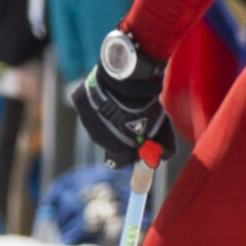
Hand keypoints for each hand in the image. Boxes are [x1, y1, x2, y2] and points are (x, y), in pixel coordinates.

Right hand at [71, 30, 175, 167]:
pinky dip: (97, 100)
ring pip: (98, 122)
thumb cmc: (144, 109)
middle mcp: (98, 139)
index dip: (128, 154)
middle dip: (118, 133)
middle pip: (108, 141)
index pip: (119, 162)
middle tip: (131, 118)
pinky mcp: (80, 103)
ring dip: (107, 116)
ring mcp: (87, 121)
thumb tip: (164, 155)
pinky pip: (89, 104)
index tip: (135, 144)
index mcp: (116, 150)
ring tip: (120, 101)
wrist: (125, 83)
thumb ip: (163, 148)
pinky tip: (108, 91)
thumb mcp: (162, 132)